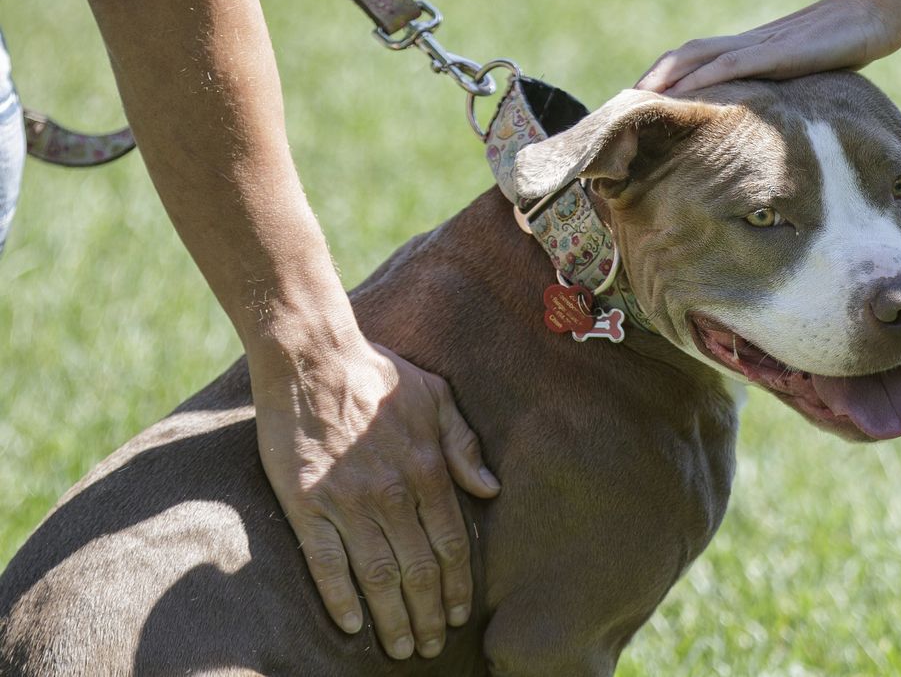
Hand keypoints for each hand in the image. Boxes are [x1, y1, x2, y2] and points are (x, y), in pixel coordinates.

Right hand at [250, 332, 499, 660]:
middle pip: (418, 569)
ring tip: (402, 647)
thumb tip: (490, 490)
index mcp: (426, 469)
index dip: (457, 585)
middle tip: (432, 646)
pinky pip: (326, 562)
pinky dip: (340, 598)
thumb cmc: (377, 372)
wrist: (313, 356)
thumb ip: (463, 445)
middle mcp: (392, 493)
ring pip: (378, 576)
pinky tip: (352, 624)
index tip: (459, 613)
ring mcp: (348, 501)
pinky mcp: (307, 503)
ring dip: (393, 618)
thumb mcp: (436, 396)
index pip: (451, 543)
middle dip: (429, 614)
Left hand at [636, 0, 900, 93]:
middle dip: (653, 78)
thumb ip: (779, 92)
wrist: (880, 11)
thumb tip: (765, 124)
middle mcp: (746, 45)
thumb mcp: (803, 75)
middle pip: (685, 56)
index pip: (694, 60)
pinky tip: (685, 92)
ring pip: (699, 57)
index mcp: (748, 49)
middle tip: (623, 104)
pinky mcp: (779, 53)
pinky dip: (704, 78)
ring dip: (667, 77)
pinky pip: (733, 64)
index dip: (665, 77)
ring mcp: (760, 46)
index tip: (639, 102)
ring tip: (640, 98)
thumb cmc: (845, 44)